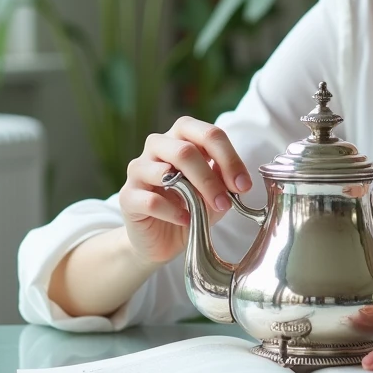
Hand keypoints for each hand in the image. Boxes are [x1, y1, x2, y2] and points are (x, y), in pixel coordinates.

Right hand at [119, 116, 252, 265]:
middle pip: (185, 150)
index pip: (208, 134)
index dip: (230, 158)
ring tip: (206, 211)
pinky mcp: (127, 196)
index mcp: (182, 136)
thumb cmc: (189, 205)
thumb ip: (224, 180)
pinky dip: (173, 211)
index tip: (244, 185)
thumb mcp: (214, 191)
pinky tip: (185, 220)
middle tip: (226, 202)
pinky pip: (151, 199)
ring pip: (164, 169)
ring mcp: (139, 169)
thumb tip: (239, 180)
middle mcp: (157, 146)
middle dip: (210, 178)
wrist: (160, 238)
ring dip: (193, 192)